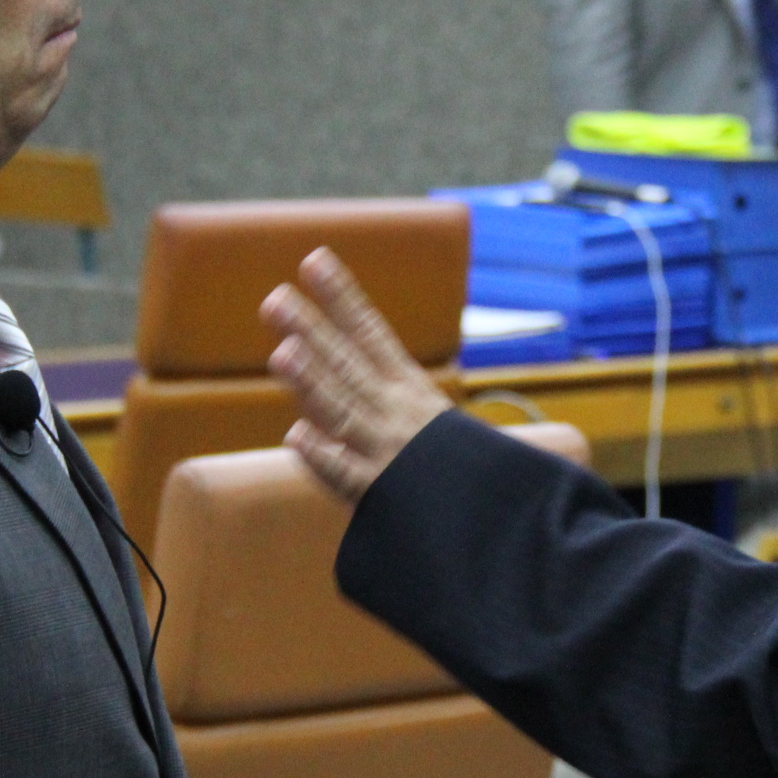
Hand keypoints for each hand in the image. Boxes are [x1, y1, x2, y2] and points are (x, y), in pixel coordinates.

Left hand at [262, 248, 454, 504]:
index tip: (314, 260)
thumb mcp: (442, 428)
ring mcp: (388, 451)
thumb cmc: (472, 475)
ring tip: (282, 352)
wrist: (502, 517)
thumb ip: (399, 409)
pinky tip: (297, 435)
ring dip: (313, 381)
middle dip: (312, 330)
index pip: (371, 333)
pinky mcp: (382, 496)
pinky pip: (350, 476)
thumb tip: (352, 397)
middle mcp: (397, 413)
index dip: (342, 296)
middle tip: (276, 298)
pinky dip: (325, 457)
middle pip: (348, 365)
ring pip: (344, 412)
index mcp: (413, 391)